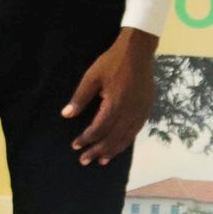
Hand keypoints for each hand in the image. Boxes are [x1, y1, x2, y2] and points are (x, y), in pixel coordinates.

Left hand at [65, 27, 157, 165]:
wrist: (138, 52)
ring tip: (101, 161)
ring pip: (126, 137)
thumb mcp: (91, 77)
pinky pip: (136, 131)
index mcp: (116, 104)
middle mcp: (130, 112)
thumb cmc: (112, 63)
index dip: (87, 139)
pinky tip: (119, 146)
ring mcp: (140, 112)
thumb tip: (66, 115)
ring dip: (113, 150)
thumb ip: (80, 97)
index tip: (75, 146)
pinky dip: (126, 141)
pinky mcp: (146, 109)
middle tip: (84, 160)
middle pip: (113, 137)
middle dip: (98, 150)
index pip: (99, 129)